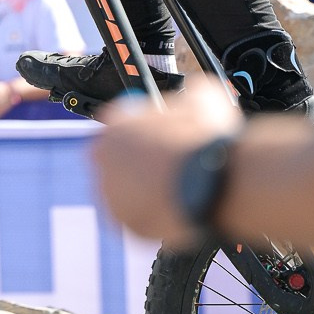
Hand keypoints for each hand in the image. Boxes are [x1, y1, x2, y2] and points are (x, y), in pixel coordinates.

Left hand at [95, 78, 242, 247]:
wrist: (210, 181)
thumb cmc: (204, 140)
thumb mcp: (204, 99)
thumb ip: (191, 95)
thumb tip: (195, 92)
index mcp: (116, 123)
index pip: (122, 127)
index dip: (146, 136)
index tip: (162, 144)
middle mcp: (104, 156)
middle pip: (120, 161)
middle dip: (141, 166)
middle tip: (170, 171)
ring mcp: (109, 191)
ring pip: (126, 191)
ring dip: (146, 192)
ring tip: (177, 192)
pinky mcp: (121, 222)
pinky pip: (136, 217)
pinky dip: (153, 215)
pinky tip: (174, 209)